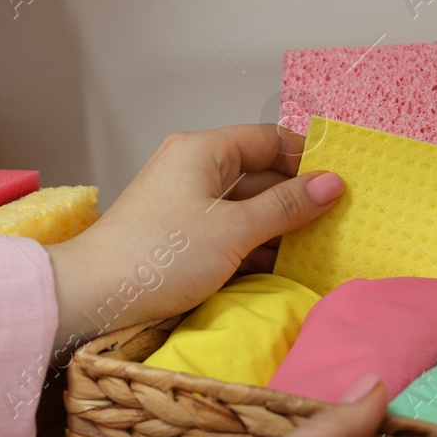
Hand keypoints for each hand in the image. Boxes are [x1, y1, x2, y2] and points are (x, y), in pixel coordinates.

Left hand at [43, 124, 341, 350]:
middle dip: (299, 198)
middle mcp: (195, 169)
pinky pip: (231, 232)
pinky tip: (288, 268)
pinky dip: (258, 247)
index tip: (344, 183)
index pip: (269, 139)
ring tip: (325, 248)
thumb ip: (286, 207)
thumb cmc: (158, 257)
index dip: (308, 158)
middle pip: (261, 173)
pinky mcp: (182, 237)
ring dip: (281, 227)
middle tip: (343, 221)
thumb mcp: (233, 231)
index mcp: (204, 150)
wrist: (93, 297)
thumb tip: (333, 184)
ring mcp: (187, 205)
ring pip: (248, 207)